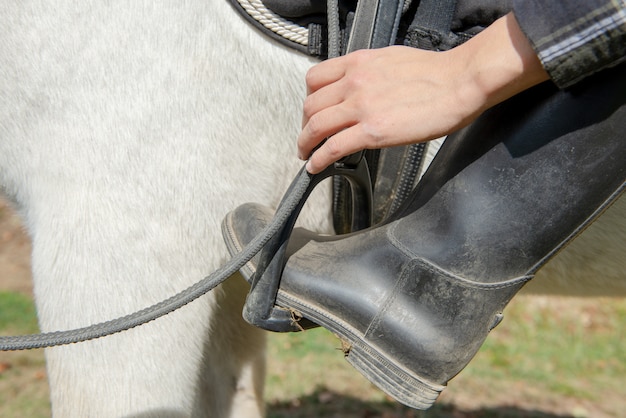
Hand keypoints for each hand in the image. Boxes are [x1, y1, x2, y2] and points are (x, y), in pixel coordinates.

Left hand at [299, 13, 548, 173]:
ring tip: (307, 155)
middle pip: (311, 105)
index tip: (311, 112)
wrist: (461, 82)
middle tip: (308, 138)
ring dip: (305, 144)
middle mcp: (354, 82)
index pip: (315, 79)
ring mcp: (361, 106)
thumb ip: (369, 73)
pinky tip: (316, 167)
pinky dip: (318, 159)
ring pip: (315, 126)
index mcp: (359, 63)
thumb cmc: (436, 73)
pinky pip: (333, 148)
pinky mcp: (373, 131)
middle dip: (305, 125)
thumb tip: (361, 87)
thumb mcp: (392, 60)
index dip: (309, 99)